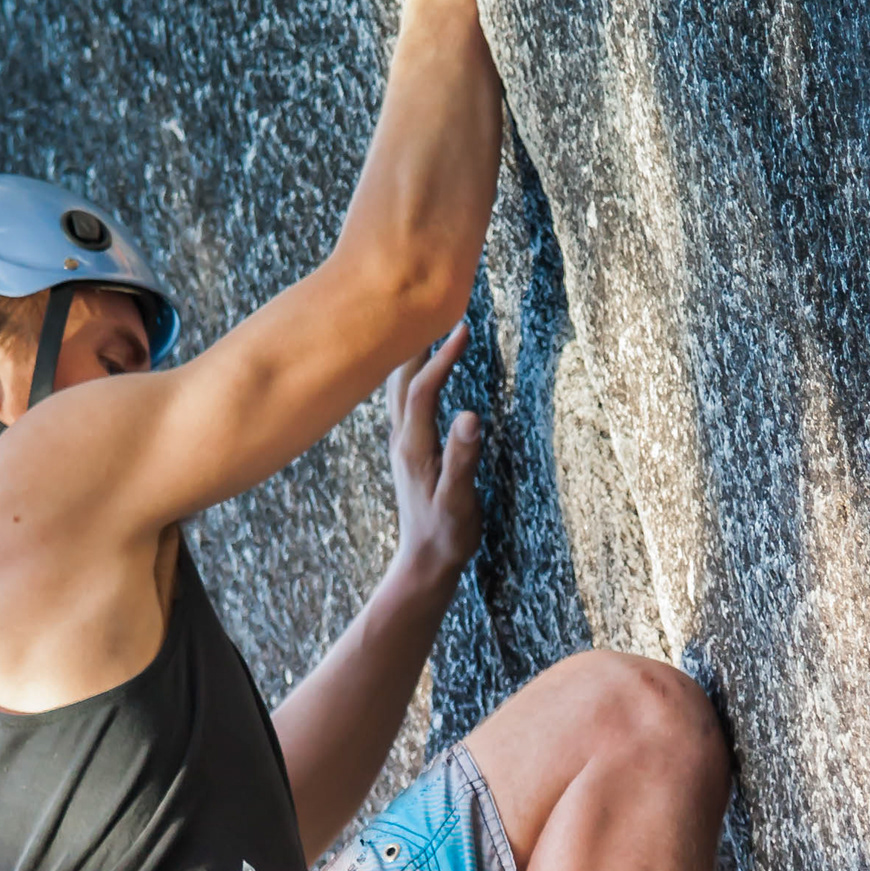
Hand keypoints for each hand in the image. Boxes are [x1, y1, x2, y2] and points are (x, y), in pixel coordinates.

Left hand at [387, 323, 481, 591]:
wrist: (424, 564)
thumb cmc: (446, 536)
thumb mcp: (459, 502)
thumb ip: (463, 460)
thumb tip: (471, 416)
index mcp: (414, 447)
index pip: (423, 388)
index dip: (441, 358)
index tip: (463, 329)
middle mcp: (402, 440)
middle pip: (399, 378)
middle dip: (415, 340)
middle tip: (435, 306)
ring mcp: (402, 444)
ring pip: (397, 387)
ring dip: (409, 353)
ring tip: (426, 324)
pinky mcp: (408, 451)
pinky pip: (405, 400)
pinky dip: (411, 374)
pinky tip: (419, 368)